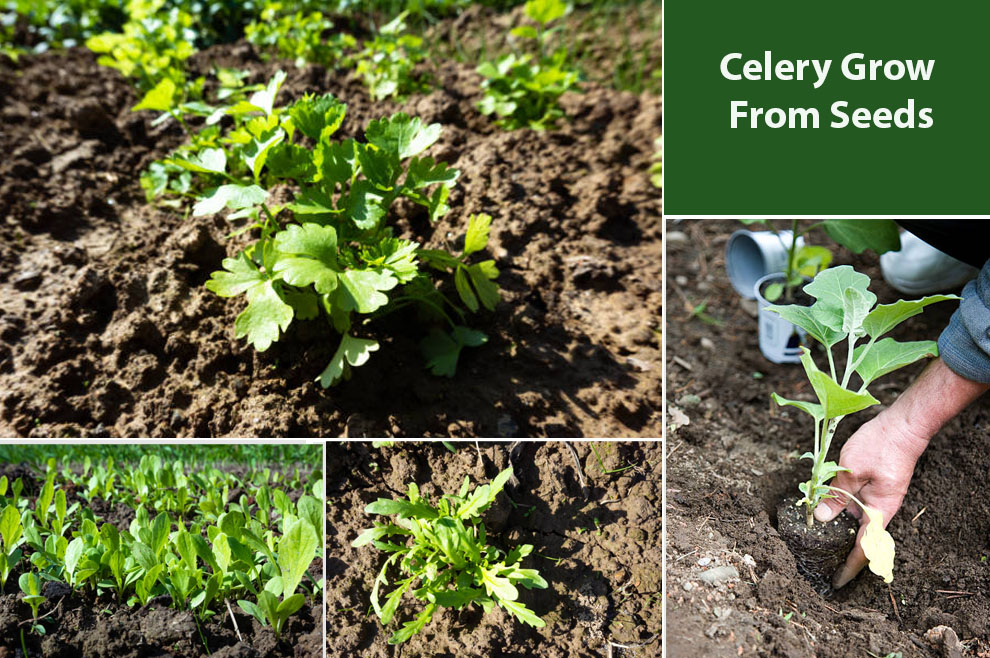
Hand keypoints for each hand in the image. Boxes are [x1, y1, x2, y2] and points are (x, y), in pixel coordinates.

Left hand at [812, 413, 926, 587]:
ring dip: (840, 534)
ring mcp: (877, 498)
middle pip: (860, 539)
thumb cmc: (880, 445)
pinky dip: (842, 515)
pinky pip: (856, 508)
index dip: (850, 566)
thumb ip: (837, 494)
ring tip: (819, 544)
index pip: (864, 547)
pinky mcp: (873, 488)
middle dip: (842, 553)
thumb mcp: (852, 469)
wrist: (902, 426)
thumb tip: (822, 518)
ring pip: (856, 523)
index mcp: (879, 510)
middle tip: (820, 564)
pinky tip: (826, 514)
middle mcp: (880, 509)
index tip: (837, 581)